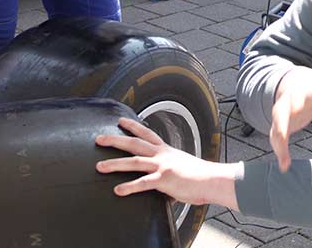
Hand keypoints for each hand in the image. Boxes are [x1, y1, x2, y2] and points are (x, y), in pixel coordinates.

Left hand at [95, 117, 239, 209]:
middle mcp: (162, 155)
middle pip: (134, 143)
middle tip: (99, 138)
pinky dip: (129, 186)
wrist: (213, 180)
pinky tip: (118, 190)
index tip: (121, 121)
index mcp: (167, 151)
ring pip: (134, 161)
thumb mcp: (182, 169)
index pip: (147, 134)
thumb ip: (170, 174)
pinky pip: (142, 183)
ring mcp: (162, 166)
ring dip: (114, 163)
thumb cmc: (201, 177)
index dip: (133, 126)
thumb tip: (167, 185)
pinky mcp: (163, 179)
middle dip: (115, 140)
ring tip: (100, 166)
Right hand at [271, 67, 311, 171]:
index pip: (305, 94)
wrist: (294, 82)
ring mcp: (282, 114)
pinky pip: (276, 138)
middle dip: (280, 125)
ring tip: (285, 164)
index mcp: (305, 91)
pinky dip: (280, 151)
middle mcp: (289, 102)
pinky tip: (285, 166)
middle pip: (281, 113)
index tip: (301, 107)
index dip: (303, 100)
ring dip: (278, 145)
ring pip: (275, 129)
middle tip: (281, 138)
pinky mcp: (280, 125)